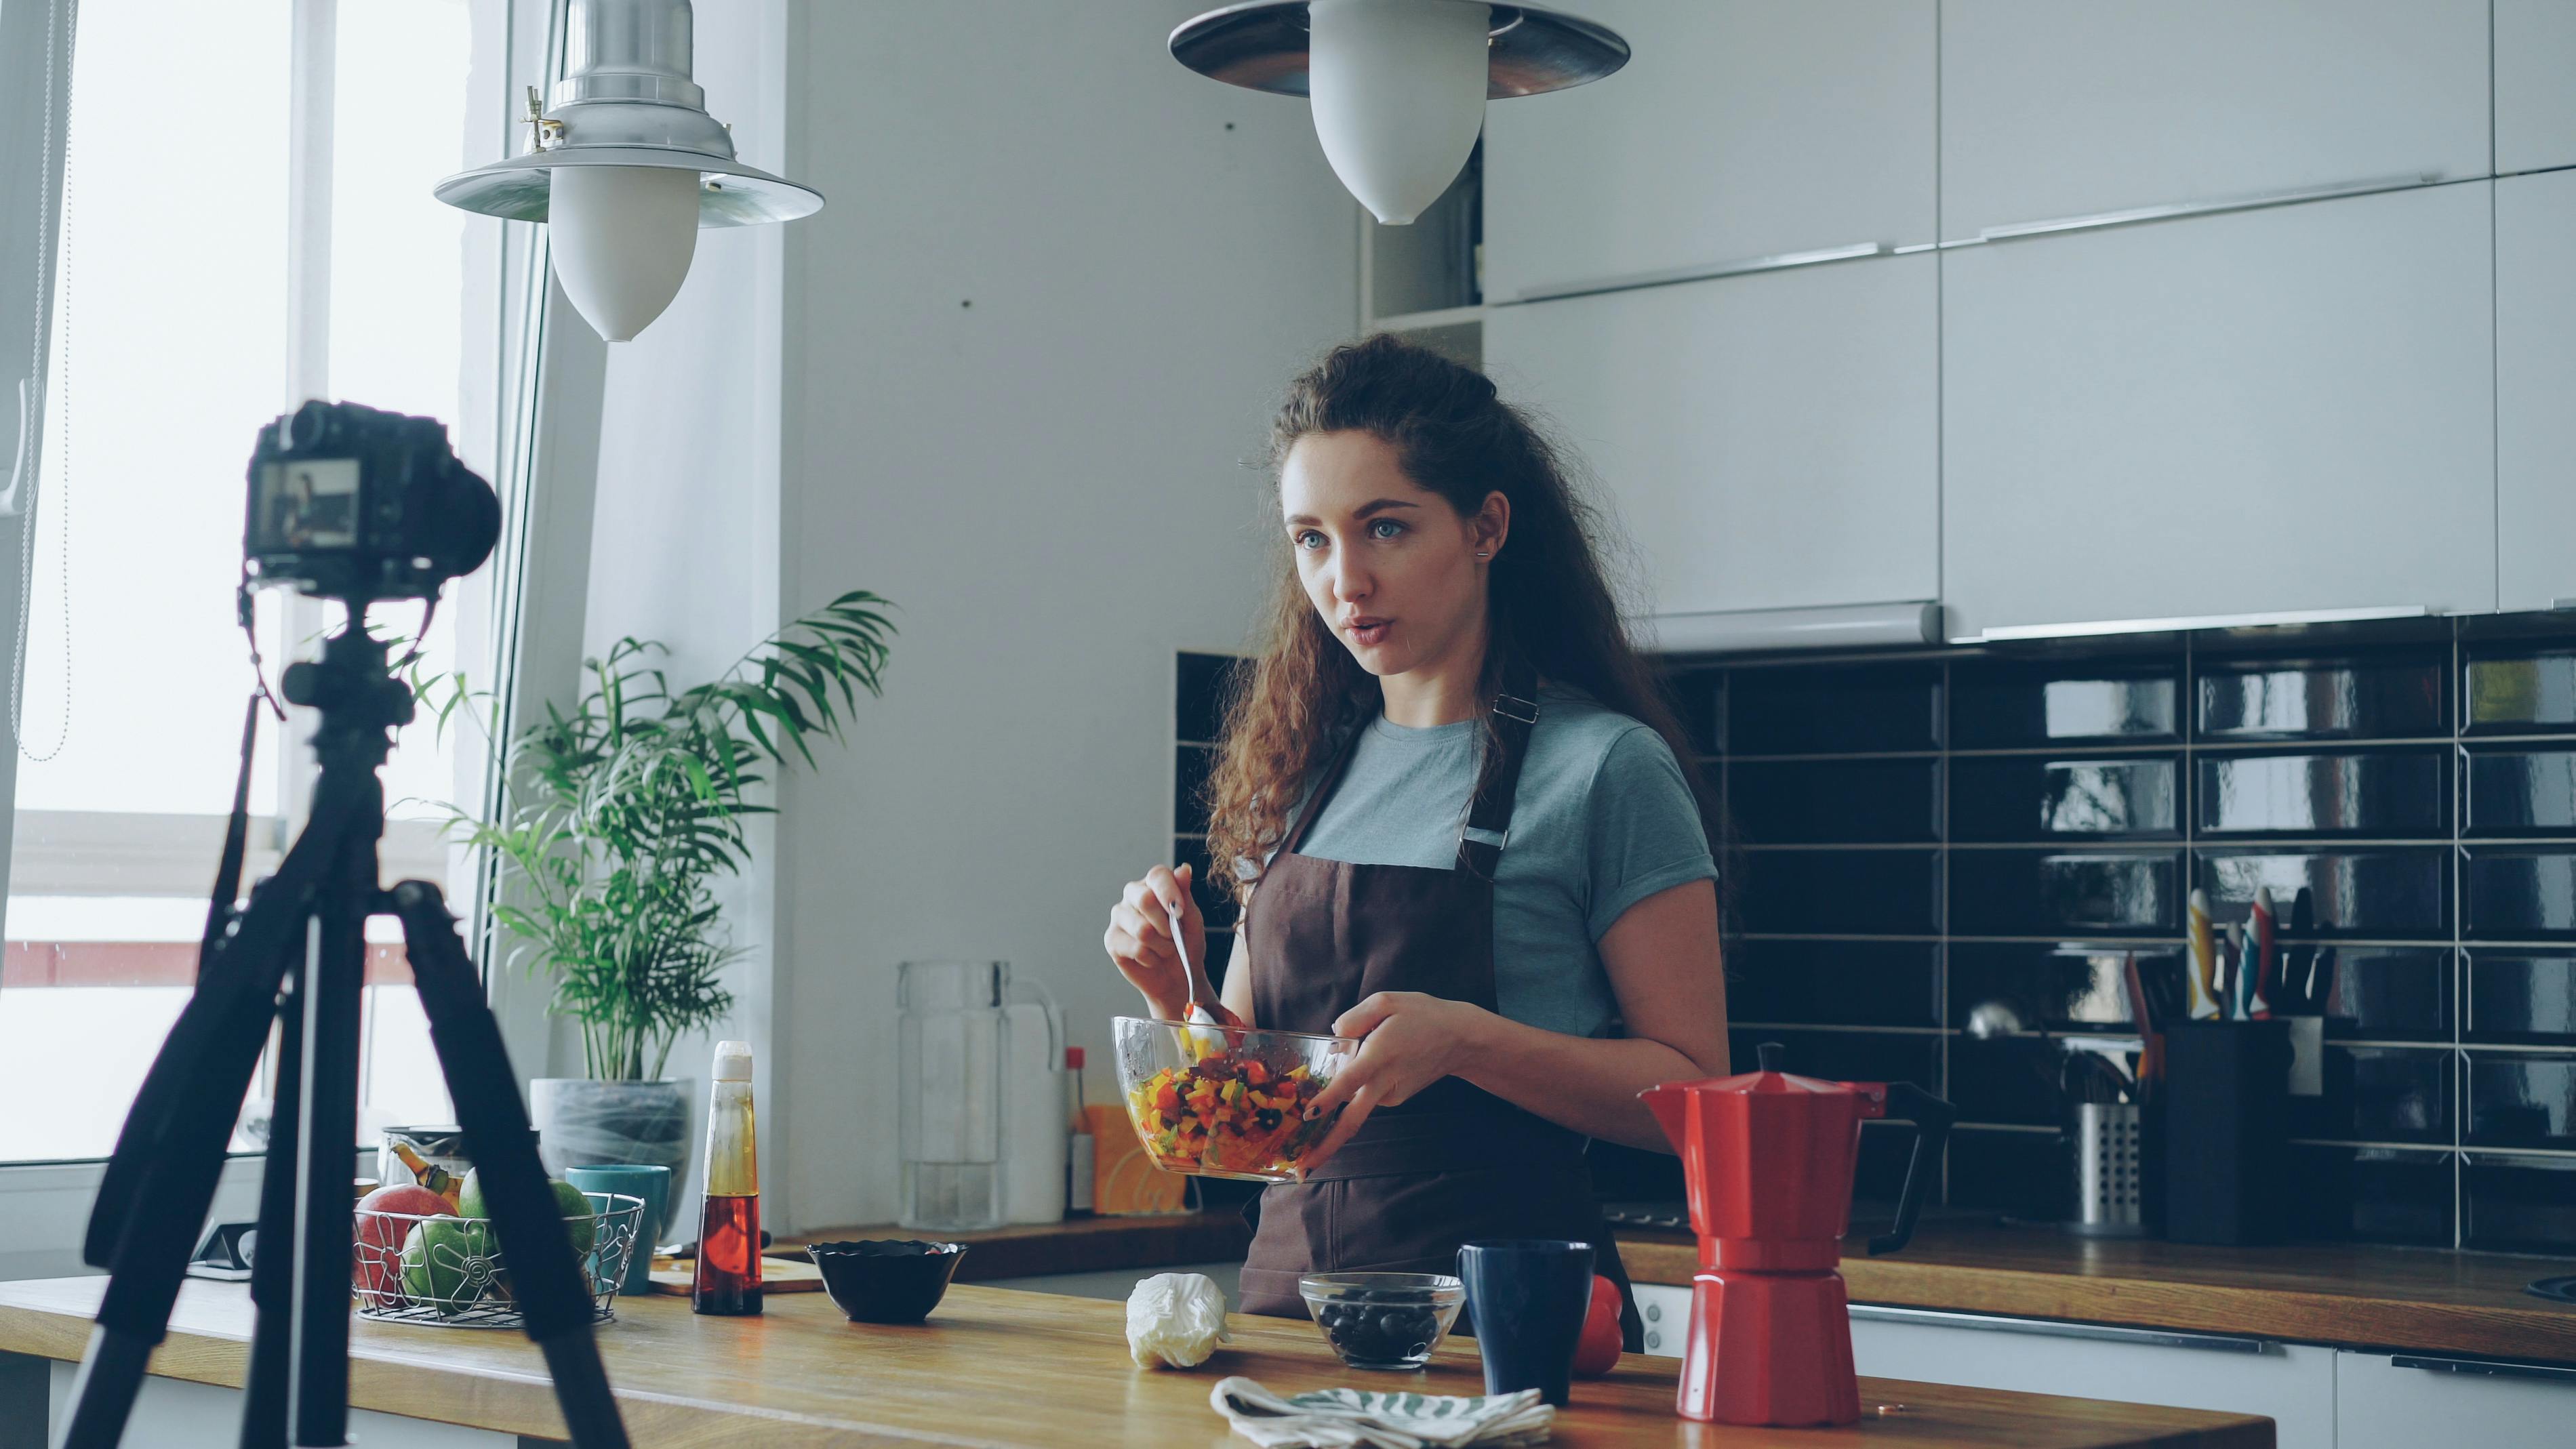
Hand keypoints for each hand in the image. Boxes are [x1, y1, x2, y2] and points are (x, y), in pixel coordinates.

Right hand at [1104, 862, 1206, 1018]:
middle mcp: (1133, 895)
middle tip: (1174, 937)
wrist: (1178, 977)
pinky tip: (1152, 959)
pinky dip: (1151, 958)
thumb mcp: (1193, 920)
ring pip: (1142, 929)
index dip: (1169, 892)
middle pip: (1145, 899)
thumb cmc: (1186, 944)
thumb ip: (1185, 895)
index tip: (1181, 912)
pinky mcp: (1112, 939)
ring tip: (1165, 950)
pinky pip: (1135, 948)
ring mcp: (1119, 916)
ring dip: (1162, 946)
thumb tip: (1184, 869)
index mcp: (1153, 884)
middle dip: (1166, 925)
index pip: (1157, 875)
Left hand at [1296, 992, 1493, 1172]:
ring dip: (1332, 1119)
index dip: (1329, 1100)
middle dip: (1326, 1147)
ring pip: (1354, 1108)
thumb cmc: (1422, 1015)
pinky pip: (1366, 1097)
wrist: (1461, 1038)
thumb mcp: (1387, 1001)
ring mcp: (1392, 1095)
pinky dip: (1353, 1096)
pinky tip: (1356, 1078)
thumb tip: (1334, 1036)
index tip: (1308, 1115)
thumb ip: (1354, 1017)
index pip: (1350, 1082)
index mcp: (1380, 1055)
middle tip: (1301, 1171)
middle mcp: (1385, 1081)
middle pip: (1352, 1121)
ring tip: (1312, 1124)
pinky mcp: (1396, 1099)